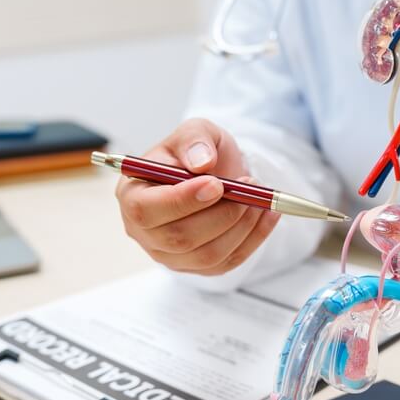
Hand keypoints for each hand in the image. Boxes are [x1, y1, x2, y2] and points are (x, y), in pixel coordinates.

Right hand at [116, 119, 279, 275]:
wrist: (214, 174)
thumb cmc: (195, 154)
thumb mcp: (195, 132)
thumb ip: (194, 140)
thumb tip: (202, 163)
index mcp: (132, 196)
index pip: (145, 210)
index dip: (181, 201)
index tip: (216, 184)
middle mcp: (144, 232)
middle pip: (178, 238)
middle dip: (220, 214)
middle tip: (247, 188)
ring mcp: (170, 255)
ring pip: (207, 255)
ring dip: (240, 226)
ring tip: (259, 198)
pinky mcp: (198, 267)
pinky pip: (228, 262)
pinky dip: (254, 239)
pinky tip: (267, 214)